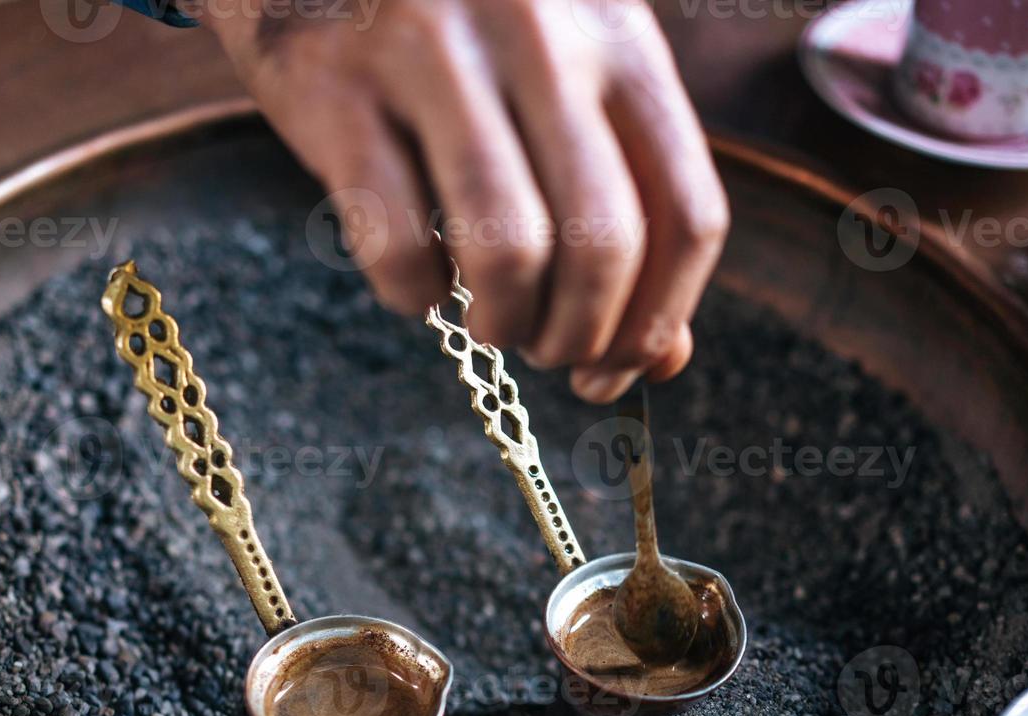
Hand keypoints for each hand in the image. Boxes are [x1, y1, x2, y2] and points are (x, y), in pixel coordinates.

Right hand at [199, 0, 727, 402]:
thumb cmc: (456, 29)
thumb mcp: (562, 83)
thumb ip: (623, 203)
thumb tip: (663, 358)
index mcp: (617, 34)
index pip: (688, 213)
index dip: (659, 321)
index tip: (616, 369)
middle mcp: (541, 37)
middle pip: (606, 243)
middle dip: (578, 336)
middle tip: (546, 350)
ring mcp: (435, 57)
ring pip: (509, 250)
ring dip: (504, 323)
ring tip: (488, 322)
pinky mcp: (339, 90)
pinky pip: (398, 242)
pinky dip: (413, 294)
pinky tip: (413, 280)